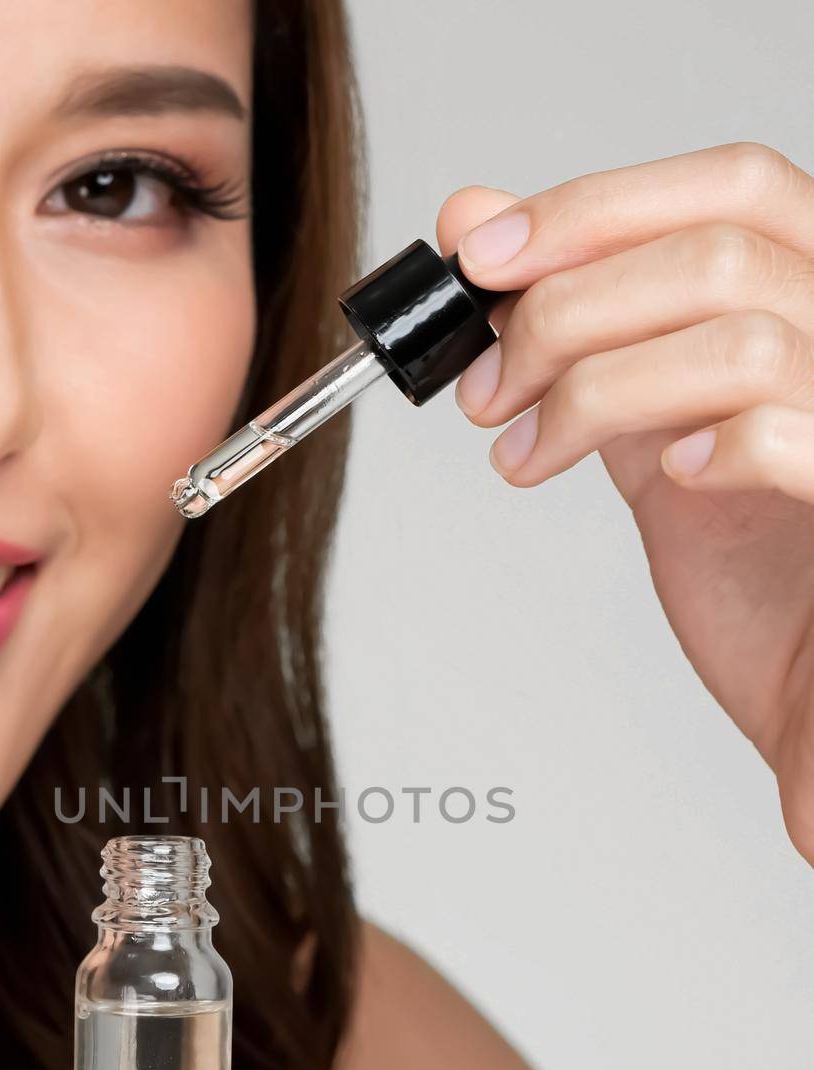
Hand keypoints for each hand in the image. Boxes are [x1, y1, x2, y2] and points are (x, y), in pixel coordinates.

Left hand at [438, 143, 813, 864]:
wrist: (812, 694)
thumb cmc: (759, 573)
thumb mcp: (652, 428)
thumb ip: (580, 329)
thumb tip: (477, 225)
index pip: (730, 187)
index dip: (593, 209)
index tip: (481, 258)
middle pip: (716, 252)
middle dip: (565, 313)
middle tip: (487, 389)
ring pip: (736, 340)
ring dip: (594, 394)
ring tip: (529, 456)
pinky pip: (787, 432)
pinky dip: (708, 448)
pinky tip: (670, 478)